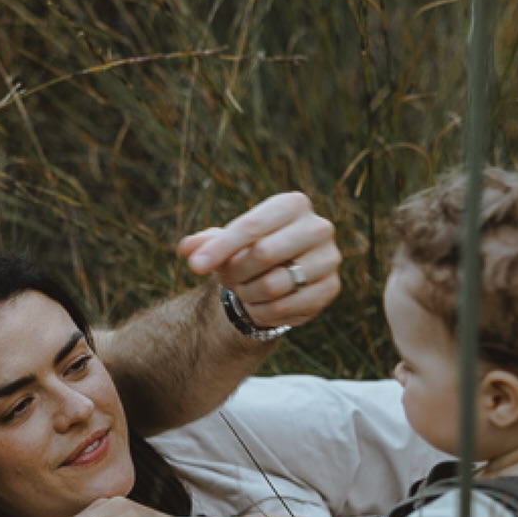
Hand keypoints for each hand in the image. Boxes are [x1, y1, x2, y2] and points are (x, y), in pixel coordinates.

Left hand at [180, 191, 339, 332]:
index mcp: (292, 204)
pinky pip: (286, 307)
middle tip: (226, 280)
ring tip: (243, 291)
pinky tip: (257, 306)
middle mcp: (318, 226)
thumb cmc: (250, 248)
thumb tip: (186, 249)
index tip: (194, 267)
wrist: (282, 272)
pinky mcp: (331, 287)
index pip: (251, 226)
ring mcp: (329, 258)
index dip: (219, 249)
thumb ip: (204, 243)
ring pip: (274, 284)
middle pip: (264, 253)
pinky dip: (262, 312)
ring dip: (248, 294)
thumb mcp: (225, 242)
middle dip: (236, 272)